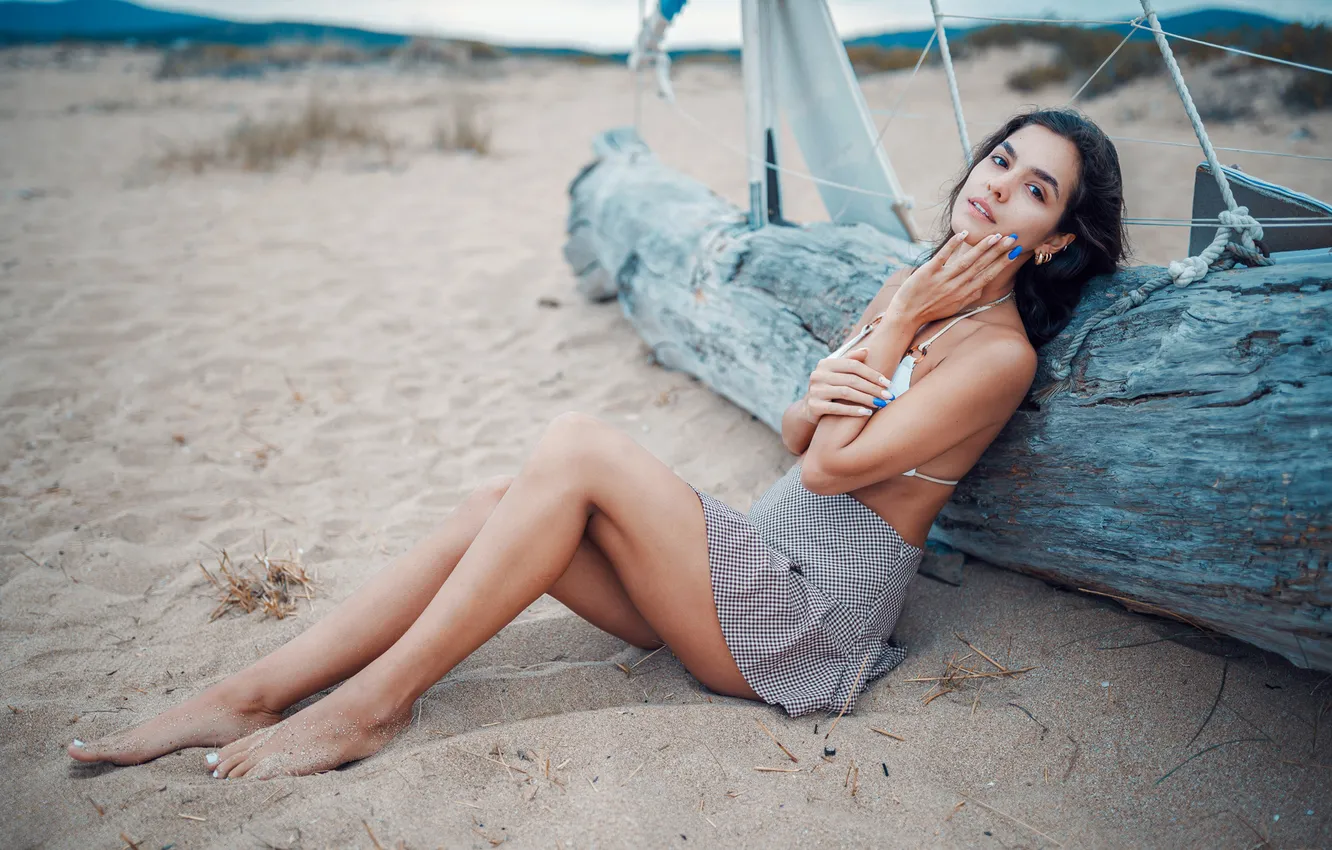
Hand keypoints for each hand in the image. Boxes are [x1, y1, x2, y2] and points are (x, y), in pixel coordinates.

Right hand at [801, 347, 894, 422]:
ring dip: (866, 399)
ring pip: (846, 393)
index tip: (888, 383)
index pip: (853, 365)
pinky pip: (837, 408)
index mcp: (825, 363)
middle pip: (851, 380)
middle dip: (873, 388)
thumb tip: (866, 350)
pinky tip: (867, 413)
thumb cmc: (830, 388)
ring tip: (881, 404)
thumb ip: (850, 360)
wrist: (810, 408)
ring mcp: (815, 390)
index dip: (872, 374)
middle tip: (888, 396)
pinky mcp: (814, 406)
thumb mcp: (837, 373)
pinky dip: (853, 410)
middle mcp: (818, 375)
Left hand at [890, 231, 1018, 325]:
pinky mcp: (927, 273)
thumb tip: (983, 285)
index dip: (1002, 264)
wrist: (906, 316)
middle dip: (998, 252)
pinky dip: (952, 245)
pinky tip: (963, 234)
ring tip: (995, 236)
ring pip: (966, 261)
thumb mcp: (955, 307)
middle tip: (1012, 238)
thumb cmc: (931, 310)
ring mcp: (942, 280)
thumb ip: (970, 295)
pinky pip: (942, 257)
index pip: (988, 276)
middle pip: (981, 266)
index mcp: (965, 294)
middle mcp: (957, 287)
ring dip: (982, 248)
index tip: (1015, 251)